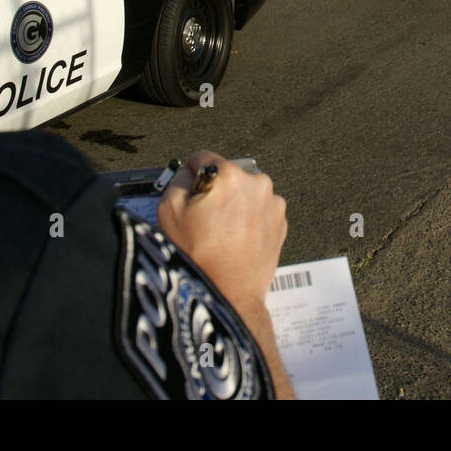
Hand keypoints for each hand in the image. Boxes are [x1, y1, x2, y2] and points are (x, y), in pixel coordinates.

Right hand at [157, 151, 286, 315]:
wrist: (228, 292)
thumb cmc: (201, 256)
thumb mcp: (169, 210)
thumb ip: (177, 179)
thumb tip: (187, 173)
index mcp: (229, 175)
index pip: (203, 158)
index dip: (191, 174)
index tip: (190, 188)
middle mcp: (257, 183)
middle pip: (227, 176)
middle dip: (216, 191)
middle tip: (205, 217)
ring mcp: (272, 203)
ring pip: (245, 193)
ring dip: (234, 205)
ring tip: (221, 231)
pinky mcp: (280, 222)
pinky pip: (259, 210)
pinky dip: (248, 219)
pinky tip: (235, 238)